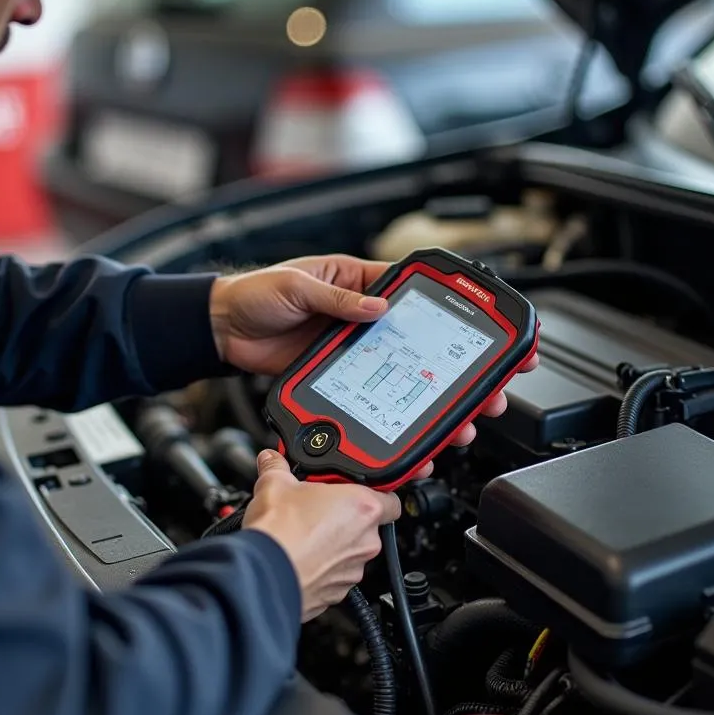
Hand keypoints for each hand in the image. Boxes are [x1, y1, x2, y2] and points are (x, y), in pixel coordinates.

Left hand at [209, 254, 537, 448]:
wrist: (222, 330)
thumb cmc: (254, 294)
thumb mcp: (297, 286)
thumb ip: (338, 297)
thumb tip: (379, 308)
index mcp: (360, 283)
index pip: (419, 295)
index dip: (457, 311)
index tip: (490, 328)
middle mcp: (364, 318)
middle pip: (425, 344)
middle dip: (462, 370)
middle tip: (492, 392)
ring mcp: (354, 351)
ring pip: (407, 376)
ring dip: (437, 399)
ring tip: (461, 422)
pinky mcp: (340, 378)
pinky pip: (377, 395)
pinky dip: (397, 414)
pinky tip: (415, 431)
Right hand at [244, 449, 400, 621]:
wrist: (263, 575)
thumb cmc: (279, 533)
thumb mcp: (275, 484)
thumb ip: (278, 466)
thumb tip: (273, 461)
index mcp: (363, 507)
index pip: (391, 496)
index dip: (375, 491)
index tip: (355, 490)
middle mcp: (366, 540)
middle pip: (368, 524)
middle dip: (347, 517)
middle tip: (320, 509)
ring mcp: (354, 569)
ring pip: (352, 551)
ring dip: (335, 543)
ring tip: (305, 534)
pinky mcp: (338, 592)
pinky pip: (337, 574)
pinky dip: (323, 566)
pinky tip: (301, 556)